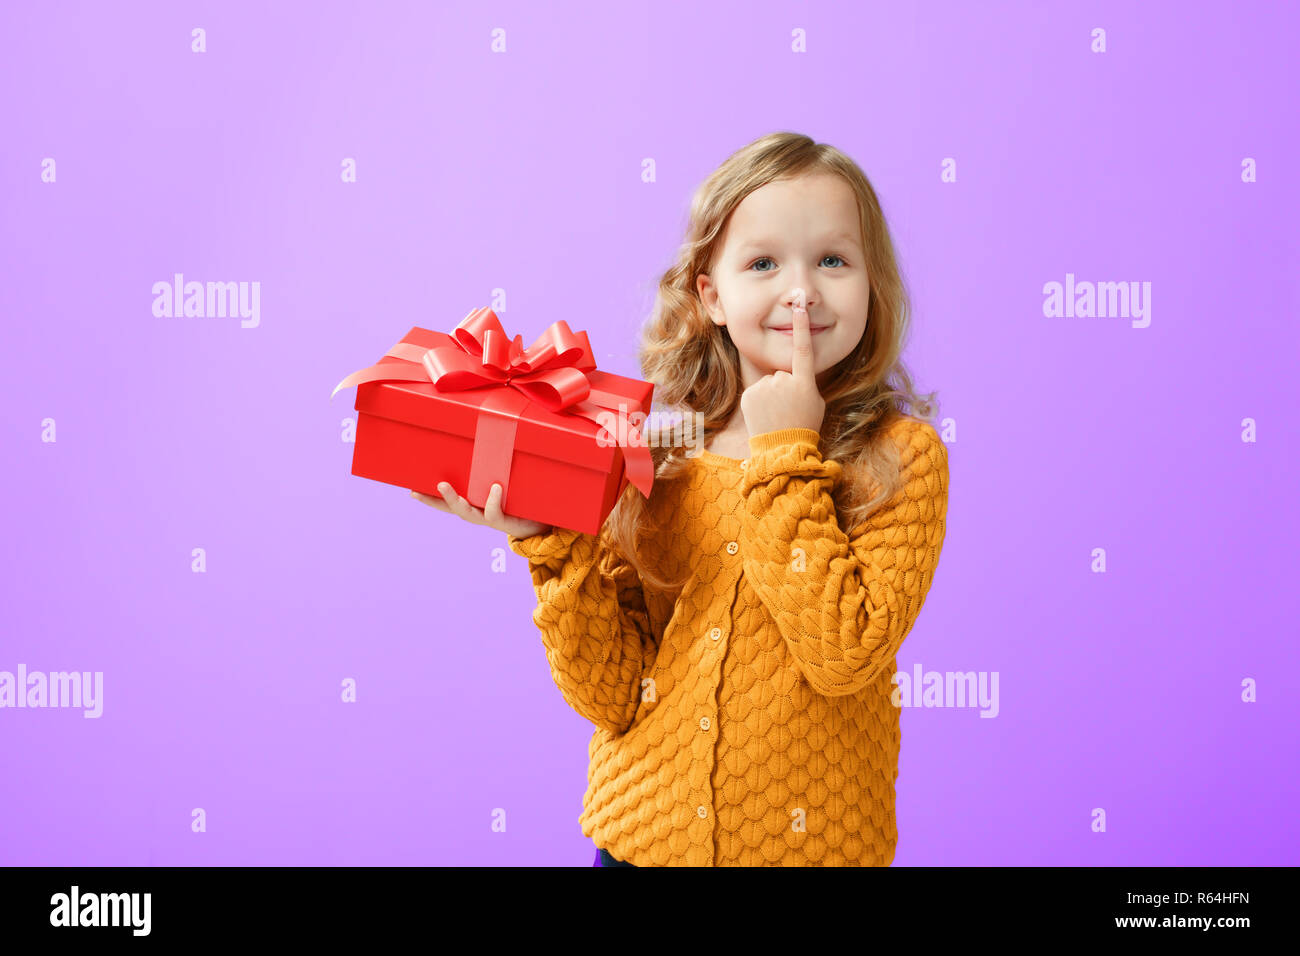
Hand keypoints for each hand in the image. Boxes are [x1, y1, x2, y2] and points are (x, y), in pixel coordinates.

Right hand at [411, 482, 552, 538]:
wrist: (543, 521)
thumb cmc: (523, 499)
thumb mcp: (507, 482)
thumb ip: (496, 469)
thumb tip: (488, 439)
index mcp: (476, 504)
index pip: (447, 503)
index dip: (430, 499)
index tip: (411, 491)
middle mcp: (479, 513)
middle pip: (453, 509)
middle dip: (436, 499)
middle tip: (419, 491)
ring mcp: (490, 519)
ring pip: (468, 513)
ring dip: (455, 500)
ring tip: (445, 486)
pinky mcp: (506, 522)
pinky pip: (494, 513)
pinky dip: (493, 500)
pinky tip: (494, 487)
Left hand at [739, 288, 825, 436]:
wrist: (782, 449)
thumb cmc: (804, 425)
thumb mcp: (815, 402)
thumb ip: (804, 383)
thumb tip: (794, 375)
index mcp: (803, 382)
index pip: (803, 349)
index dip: (801, 327)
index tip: (799, 307)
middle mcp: (782, 380)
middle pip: (782, 373)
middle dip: (784, 386)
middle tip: (788, 408)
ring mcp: (764, 387)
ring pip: (768, 382)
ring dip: (771, 394)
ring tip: (776, 413)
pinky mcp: (749, 395)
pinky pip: (756, 390)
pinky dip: (758, 400)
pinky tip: (764, 414)